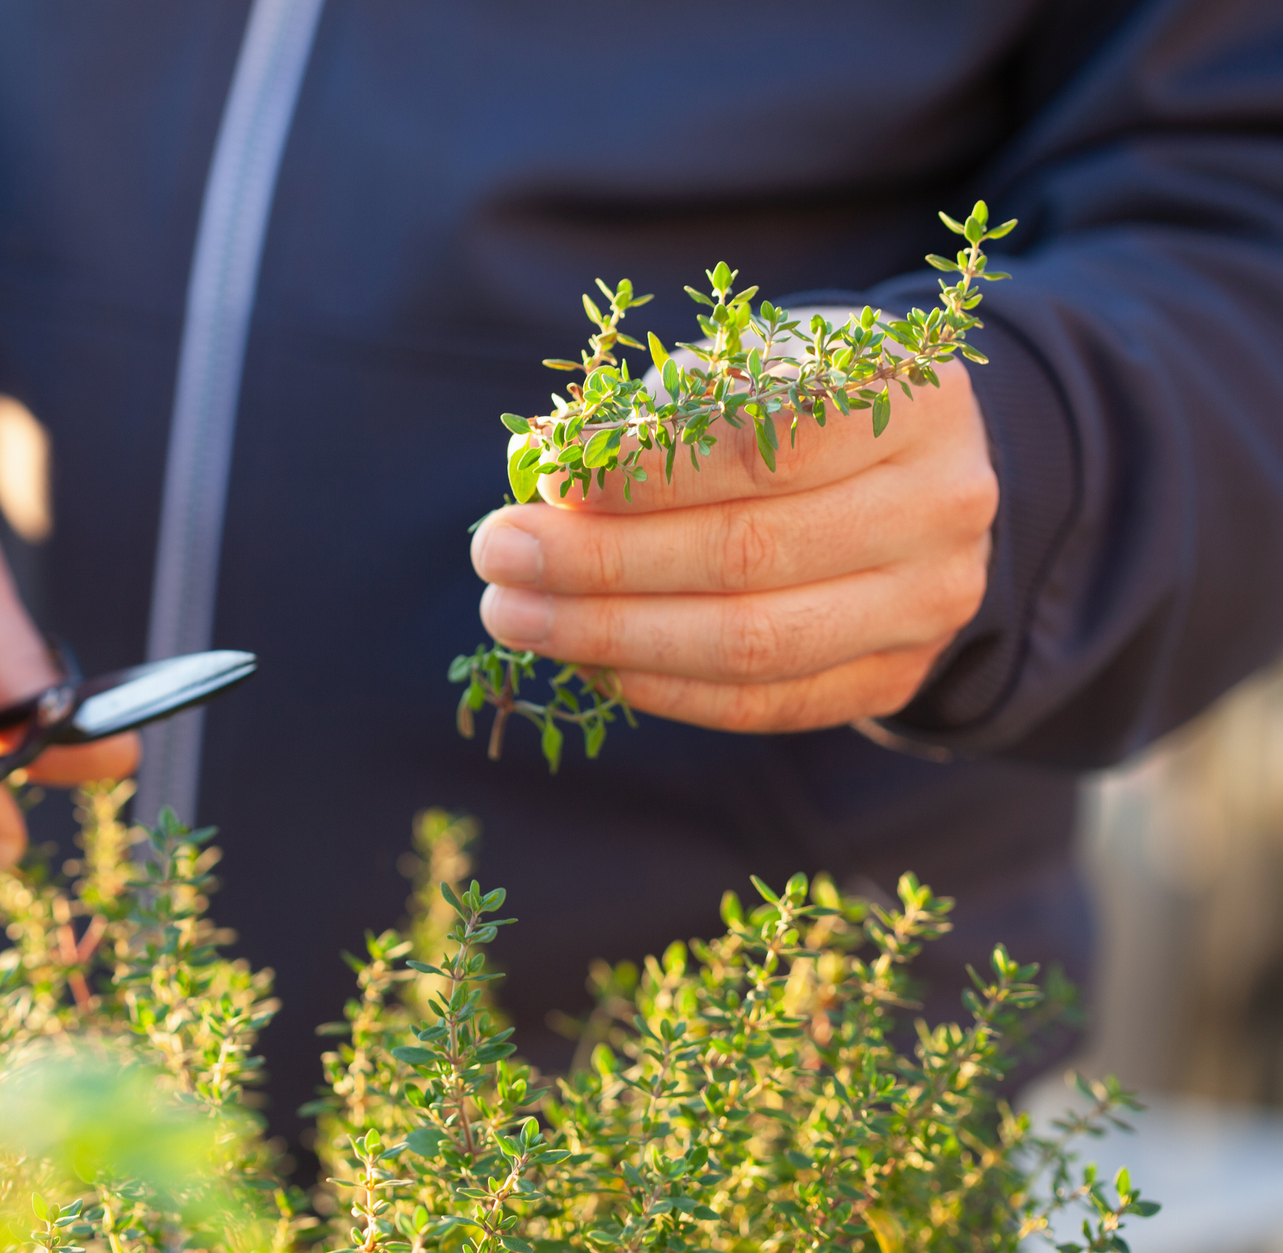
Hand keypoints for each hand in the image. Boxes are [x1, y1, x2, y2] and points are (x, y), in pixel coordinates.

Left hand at [470, 363, 996, 733]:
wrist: (914, 471)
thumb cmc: (800, 399)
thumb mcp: (748, 364)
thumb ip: (660, 410)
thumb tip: (547, 465)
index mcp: (914, 396)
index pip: (765, 444)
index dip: (645, 471)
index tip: (547, 482)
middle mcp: (941, 504)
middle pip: (747, 553)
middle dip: (601, 562)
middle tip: (497, 554)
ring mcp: (929, 604)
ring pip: (752, 643)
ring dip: (611, 636)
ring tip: (514, 616)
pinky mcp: (895, 676)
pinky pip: (764, 703)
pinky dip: (663, 687)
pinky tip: (586, 661)